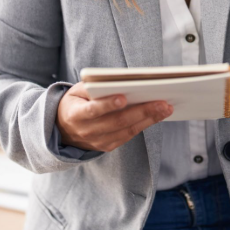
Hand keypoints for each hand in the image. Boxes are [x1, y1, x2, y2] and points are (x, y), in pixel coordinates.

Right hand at [55, 82, 172, 152]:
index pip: (93, 110)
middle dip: (142, 111)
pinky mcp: (107, 146)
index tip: (124, 97)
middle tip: (162, 102)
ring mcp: (98, 141)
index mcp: (76, 114)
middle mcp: (87, 131)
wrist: (63, 129)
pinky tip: (157, 115)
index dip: (108, 105)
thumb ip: (93, 87)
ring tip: (166, 108)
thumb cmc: (75, 103)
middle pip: (117, 122)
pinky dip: (144, 125)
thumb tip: (118, 83)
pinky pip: (128, 136)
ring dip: (149, 119)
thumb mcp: (77, 91)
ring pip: (127, 130)